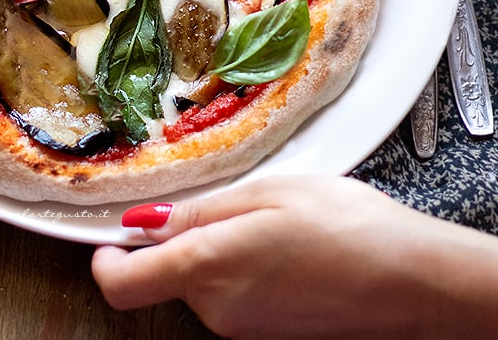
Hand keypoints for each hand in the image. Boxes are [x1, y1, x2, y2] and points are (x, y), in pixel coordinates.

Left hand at [92, 175, 497, 339]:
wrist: (411, 280)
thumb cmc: (344, 225)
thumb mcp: (267, 193)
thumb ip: (199, 213)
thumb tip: (144, 223)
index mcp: (208, 265)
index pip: (122, 284)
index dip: (106, 260)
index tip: (113, 236)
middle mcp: (216, 308)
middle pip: (170, 274)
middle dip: (186, 237)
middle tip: (237, 203)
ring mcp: (243, 327)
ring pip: (205, 281)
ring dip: (223, 249)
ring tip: (275, 222)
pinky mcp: (267, 333)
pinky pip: (234, 296)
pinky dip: (245, 268)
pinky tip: (288, 247)